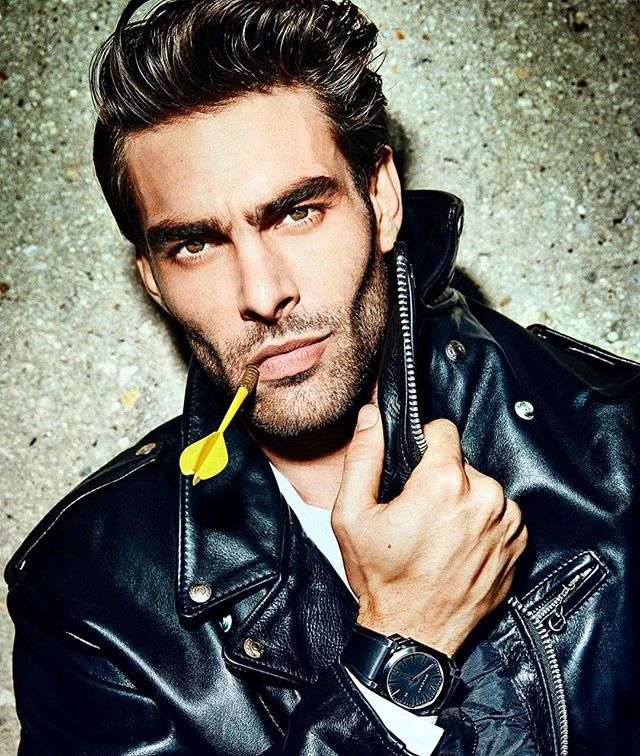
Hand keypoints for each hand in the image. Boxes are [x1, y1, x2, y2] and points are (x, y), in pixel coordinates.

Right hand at [331, 405, 526, 656]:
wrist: (413, 636)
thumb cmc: (381, 578)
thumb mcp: (352, 514)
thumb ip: (363, 457)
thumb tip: (371, 417)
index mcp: (444, 483)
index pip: (444, 430)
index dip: (423, 442)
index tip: (413, 465)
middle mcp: (484, 498)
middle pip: (462, 462)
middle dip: (441, 477)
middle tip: (418, 510)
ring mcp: (506, 524)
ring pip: (483, 488)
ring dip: (464, 500)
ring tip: (438, 532)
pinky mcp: (518, 546)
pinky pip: (501, 515)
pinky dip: (482, 523)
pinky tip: (458, 546)